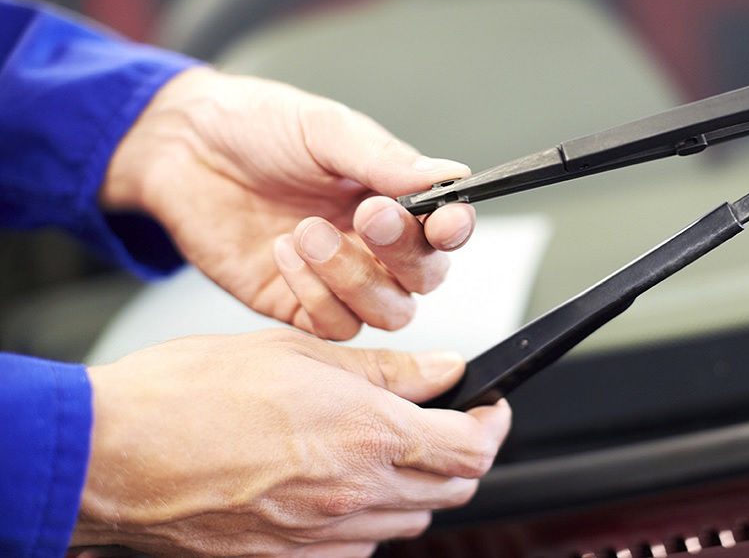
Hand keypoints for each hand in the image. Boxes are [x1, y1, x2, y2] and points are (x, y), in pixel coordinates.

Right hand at [72, 329, 510, 556]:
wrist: (111, 456)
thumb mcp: (297, 354)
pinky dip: (369, 515)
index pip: (471, 447)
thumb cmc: (188, 395)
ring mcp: (322, 538)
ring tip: (383, 445)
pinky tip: (340, 481)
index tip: (489, 406)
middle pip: (454, 490)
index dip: (493, 424)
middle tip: (444, 421)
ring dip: (416, 485)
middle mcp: (353, 495)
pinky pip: (359, 545)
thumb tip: (443, 370)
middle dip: (462, 453)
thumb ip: (386, 370)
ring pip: (410, 521)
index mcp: (365, 435)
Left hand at [101, 67, 474, 338]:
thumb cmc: (256, 126)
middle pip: (424, 279)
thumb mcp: (323, 129)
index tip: (444, 222)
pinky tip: (283, 251)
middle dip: (403, 254)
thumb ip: (385, 159)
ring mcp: (339, 279)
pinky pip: (333, 326)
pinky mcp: (298, 304)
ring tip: (307, 229)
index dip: (455, 232)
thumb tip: (448, 175)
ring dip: (353, 277)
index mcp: (393, 197)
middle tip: (369, 216)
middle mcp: (374, 244)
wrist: (183, 148)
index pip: (445, 230)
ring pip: (386, 312)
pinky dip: (314, 294)